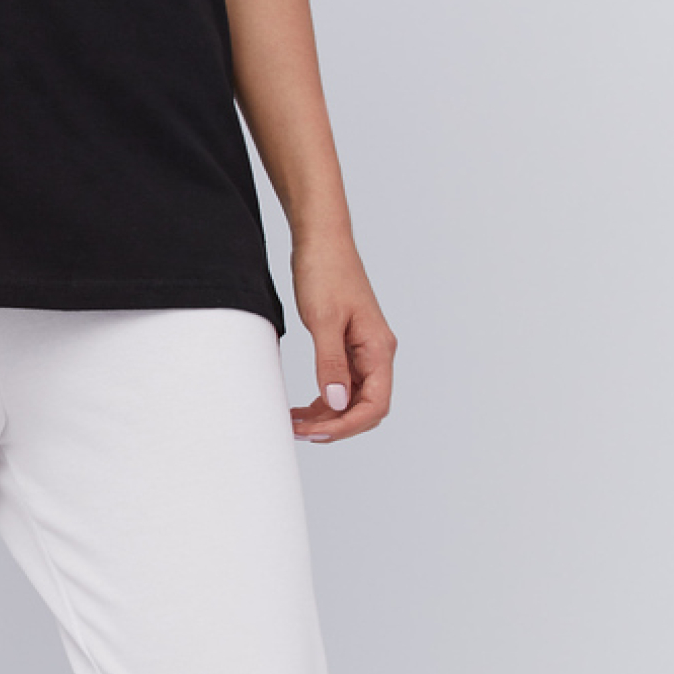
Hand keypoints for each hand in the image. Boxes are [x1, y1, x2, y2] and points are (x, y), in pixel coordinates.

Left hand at [290, 234, 395, 442]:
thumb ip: (330, 364)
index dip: (347, 426)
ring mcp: (363, 350)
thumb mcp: (323, 320)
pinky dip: (324, 399)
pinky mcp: (347, 345)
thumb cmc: (325, 271)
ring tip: (295, 422)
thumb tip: (337, 403)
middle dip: (335, 425)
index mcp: (378, 349)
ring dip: (327, 415)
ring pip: (352, 398)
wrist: (321, 240)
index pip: (375, 405)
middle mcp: (376, 353)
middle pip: (366, 407)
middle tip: (299, 431)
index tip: (315, 433)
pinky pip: (342, 383)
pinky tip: (303, 407)